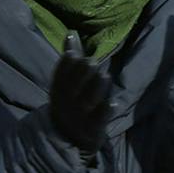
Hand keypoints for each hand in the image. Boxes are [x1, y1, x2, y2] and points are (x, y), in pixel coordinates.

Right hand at [48, 33, 116, 152]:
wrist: (67, 140)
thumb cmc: (70, 104)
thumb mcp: (66, 83)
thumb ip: (70, 58)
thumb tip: (71, 32)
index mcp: (59, 91)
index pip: (60, 77)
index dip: (66, 66)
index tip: (74, 54)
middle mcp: (67, 104)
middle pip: (73, 88)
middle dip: (82, 75)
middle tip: (92, 62)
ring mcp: (80, 117)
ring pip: (86, 102)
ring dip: (94, 89)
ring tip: (104, 77)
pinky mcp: (93, 129)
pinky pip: (98, 120)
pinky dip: (105, 112)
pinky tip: (114, 104)